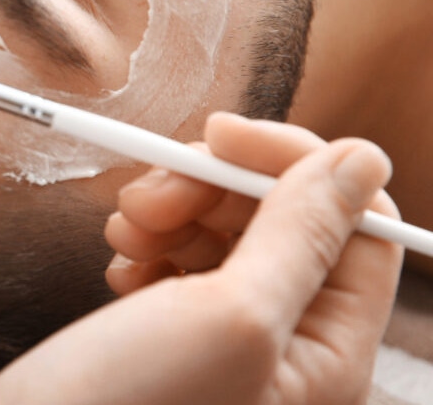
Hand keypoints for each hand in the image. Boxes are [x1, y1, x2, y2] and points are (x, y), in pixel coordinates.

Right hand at [0, 113, 402, 404]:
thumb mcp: (229, 318)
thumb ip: (304, 236)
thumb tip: (363, 158)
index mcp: (330, 351)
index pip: (353, 218)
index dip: (291, 162)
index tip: (220, 135)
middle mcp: (289, 339)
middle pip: (280, 211)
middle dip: (211, 185)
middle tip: (149, 196)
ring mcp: (231, 329)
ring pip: (226, 221)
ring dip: (173, 207)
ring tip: (125, 233)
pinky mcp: (180, 320)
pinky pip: (185, 247)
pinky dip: (151, 236)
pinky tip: (123, 261)